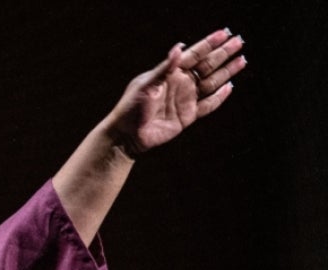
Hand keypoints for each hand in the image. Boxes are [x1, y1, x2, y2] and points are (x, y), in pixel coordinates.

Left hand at [107, 28, 246, 157]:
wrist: (127, 135)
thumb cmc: (131, 107)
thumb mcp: (147, 85)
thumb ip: (165, 68)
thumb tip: (179, 47)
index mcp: (170, 73)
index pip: (194, 54)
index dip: (209, 43)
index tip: (225, 33)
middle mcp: (180, 83)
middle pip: (206, 65)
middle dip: (223, 54)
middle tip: (239, 42)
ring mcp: (185, 99)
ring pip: (211, 83)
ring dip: (226, 72)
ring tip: (242, 61)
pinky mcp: (187, 116)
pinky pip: (208, 105)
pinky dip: (219, 97)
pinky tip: (229, 87)